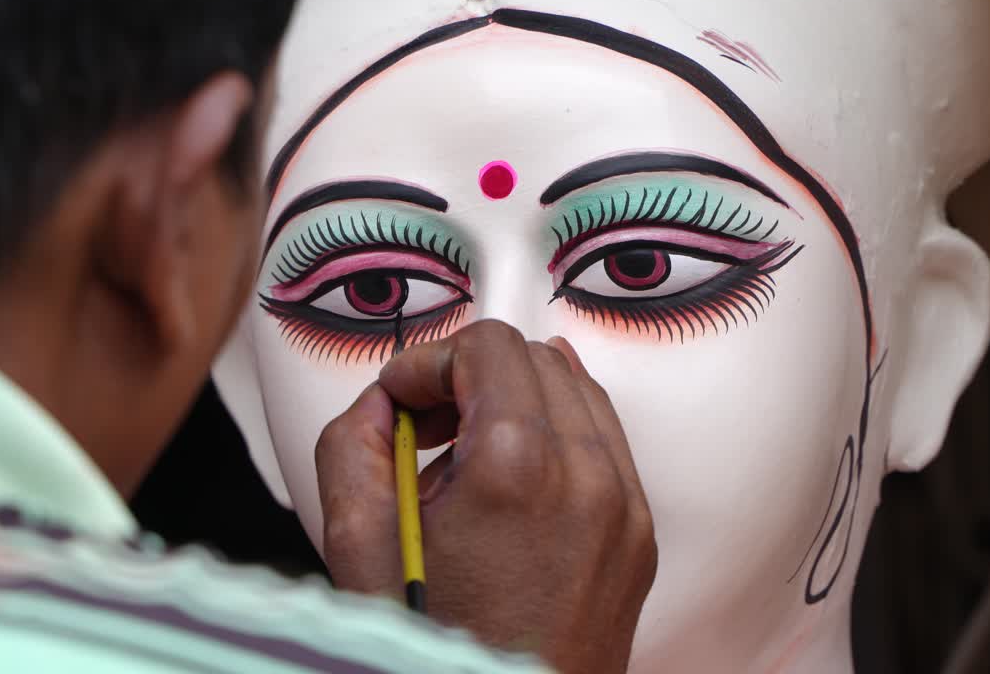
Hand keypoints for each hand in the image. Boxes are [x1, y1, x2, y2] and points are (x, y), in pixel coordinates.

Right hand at [315, 320, 656, 673]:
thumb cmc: (445, 652)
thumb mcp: (357, 547)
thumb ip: (351, 446)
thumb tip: (380, 406)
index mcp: (517, 466)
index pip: (487, 345)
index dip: (430, 363)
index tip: (405, 397)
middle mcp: (585, 476)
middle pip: (534, 358)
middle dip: (471, 378)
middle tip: (430, 425)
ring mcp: (623, 505)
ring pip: (577, 393)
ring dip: (517, 404)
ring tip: (469, 460)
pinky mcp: (638, 532)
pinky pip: (606, 445)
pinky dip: (559, 440)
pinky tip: (514, 483)